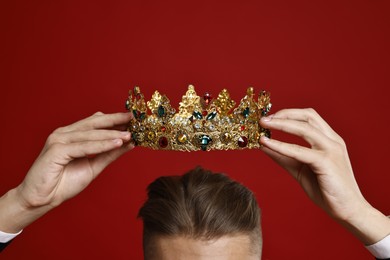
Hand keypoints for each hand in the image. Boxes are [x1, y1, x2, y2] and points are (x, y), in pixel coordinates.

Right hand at [0, 112, 133, 232]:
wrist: (42, 200)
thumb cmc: (64, 183)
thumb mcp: (93, 166)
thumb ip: (109, 154)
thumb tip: (128, 143)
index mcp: (71, 135)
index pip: (95, 123)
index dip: (114, 120)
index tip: (132, 119)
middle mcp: (64, 133)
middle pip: (93, 123)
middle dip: (115, 120)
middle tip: (133, 118)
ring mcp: (59, 140)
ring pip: (90, 134)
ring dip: (111, 134)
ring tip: (129, 134)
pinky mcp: (56, 150)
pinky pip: (84, 147)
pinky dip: (101, 145)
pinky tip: (116, 143)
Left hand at [259, 108, 389, 244]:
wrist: (347, 210)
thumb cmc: (326, 190)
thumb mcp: (300, 170)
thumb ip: (283, 157)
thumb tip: (264, 146)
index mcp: (329, 139)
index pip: (309, 117)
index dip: (288, 114)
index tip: (270, 118)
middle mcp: (332, 140)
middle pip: (307, 116)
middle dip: (283, 114)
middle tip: (263, 119)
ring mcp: (331, 149)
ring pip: (303, 129)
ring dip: (280, 124)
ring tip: (263, 125)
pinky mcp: (326, 162)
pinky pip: (299, 151)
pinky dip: (280, 145)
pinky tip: (266, 144)